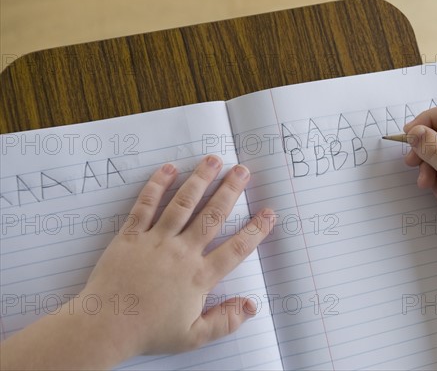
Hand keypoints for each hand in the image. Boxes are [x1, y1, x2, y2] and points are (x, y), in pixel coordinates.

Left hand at [80, 155, 274, 357]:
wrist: (105, 327)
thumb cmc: (149, 332)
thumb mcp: (192, 336)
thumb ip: (224, 321)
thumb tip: (251, 306)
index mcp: (199, 277)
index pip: (235, 249)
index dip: (255, 231)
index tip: (269, 213)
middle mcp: (182, 253)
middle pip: (212, 216)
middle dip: (230, 191)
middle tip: (243, 171)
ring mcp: (156, 241)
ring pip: (183, 204)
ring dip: (200, 180)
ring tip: (213, 160)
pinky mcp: (132, 235)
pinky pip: (146, 205)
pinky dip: (157, 185)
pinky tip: (169, 169)